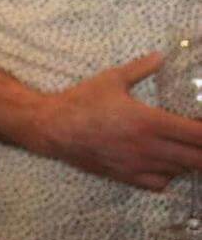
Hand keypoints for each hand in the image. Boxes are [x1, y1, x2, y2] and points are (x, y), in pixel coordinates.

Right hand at [35, 52, 201, 189]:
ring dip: (189, 161)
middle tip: (197, 138)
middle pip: (197, 159)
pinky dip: (169, 174)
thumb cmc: (81, 101)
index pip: (198, 135)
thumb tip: (161, 56)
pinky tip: (164, 162)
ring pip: (181, 171)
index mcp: (150, 122)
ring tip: (185, 148)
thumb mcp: (111, 79)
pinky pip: (160, 183)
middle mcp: (149, 147)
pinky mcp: (126, 176)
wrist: (52, 128)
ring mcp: (139, 165)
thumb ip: (140, 68)